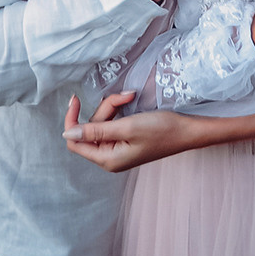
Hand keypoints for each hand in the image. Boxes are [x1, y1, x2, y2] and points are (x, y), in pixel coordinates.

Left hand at [62, 92, 191, 171]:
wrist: (187, 131)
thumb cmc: (161, 130)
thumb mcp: (127, 127)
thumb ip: (96, 131)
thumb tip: (68, 133)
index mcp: (107, 159)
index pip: (75, 141)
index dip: (72, 120)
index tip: (76, 98)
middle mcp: (109, 157)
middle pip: (90, 128)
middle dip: (104, 108)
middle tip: (123, 97)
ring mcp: (117, 149)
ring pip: (101, 122)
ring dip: (112, 106)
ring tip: (130, 96)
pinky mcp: (124, 140)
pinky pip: (111, 123)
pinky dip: (118, 110)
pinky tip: (129, 101)